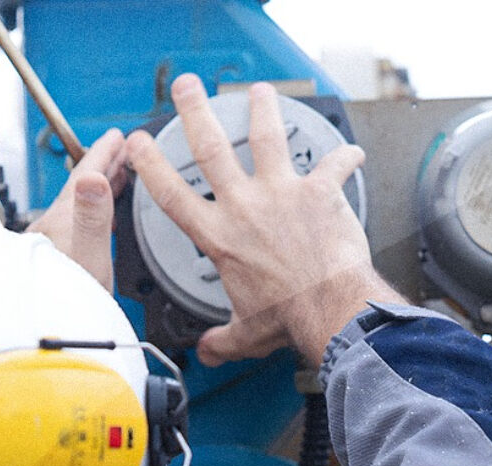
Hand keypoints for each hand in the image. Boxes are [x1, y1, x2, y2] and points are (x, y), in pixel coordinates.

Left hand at [28, 129, 127, 291]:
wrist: (46, 336)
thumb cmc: (66, 306)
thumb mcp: (87, 258)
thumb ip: (91, 217)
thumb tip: (94, 178)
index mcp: (65, 221)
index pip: (87, 176)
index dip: (105, 154)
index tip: (118, 137)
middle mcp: (54, 230)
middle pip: (82, 188)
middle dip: (104, 166)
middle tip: (122, 151)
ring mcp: (53, 246)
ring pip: (79, 206)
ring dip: (99, 189)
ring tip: (116, 179)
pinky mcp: (55, 264)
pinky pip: (77, 225)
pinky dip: (93, 214)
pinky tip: (97, 224)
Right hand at [127, 74, 404, 368]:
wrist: (329, 309)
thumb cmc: (290, 319)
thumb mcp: (246, 334)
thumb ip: (223, 339)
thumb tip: (208, 352)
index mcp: (220, 236)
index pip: (172, 194)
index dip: (151, 165)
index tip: (140, 143)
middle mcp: (245, 206)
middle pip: (210, 147)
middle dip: (194, 111)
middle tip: (186, 87)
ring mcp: (282, 193)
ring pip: (266, 137)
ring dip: (262, 110)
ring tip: (259, 91)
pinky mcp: (319, 192)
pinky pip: (334, 165)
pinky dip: (345, 157)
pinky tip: (352, 151)